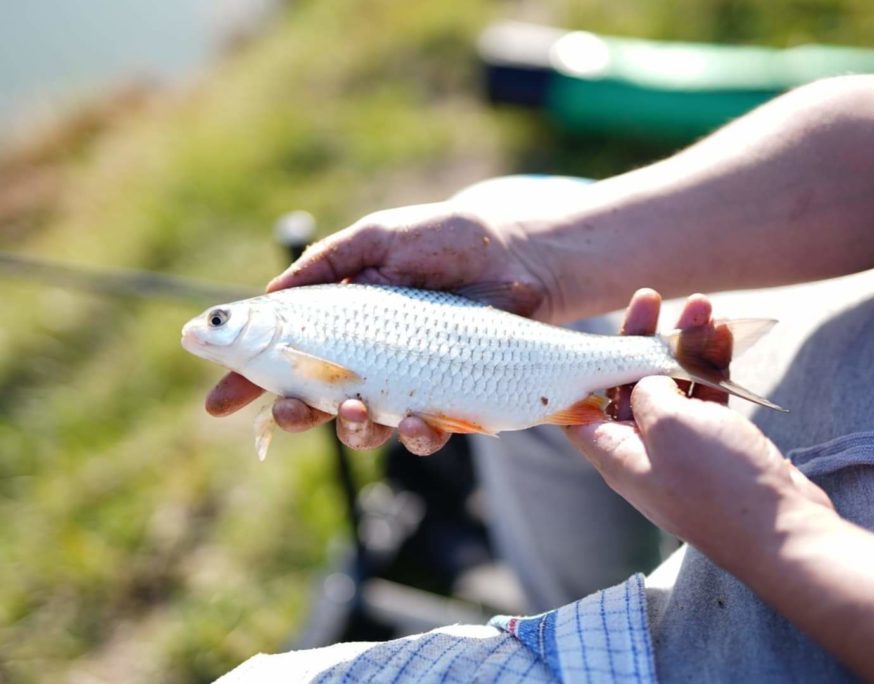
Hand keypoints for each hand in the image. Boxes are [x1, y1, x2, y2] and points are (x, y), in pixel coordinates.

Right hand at [205, 201, 553, 454]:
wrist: (514, 253)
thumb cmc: (442, 239)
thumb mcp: (377, 238)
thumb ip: (327, 265)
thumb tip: (269, 296)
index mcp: (341, 325)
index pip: (284, 359)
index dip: (248, 383)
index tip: (216, 405)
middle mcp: (368, 361)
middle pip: (317, 404)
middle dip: (297, 415)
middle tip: (292, 411)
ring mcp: (407, 382)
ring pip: (367, 426)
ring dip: (354, 429)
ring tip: (359, 410)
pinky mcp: (450, 397)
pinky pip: (427, 429)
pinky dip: (419, 432)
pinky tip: (421, 419)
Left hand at [567, 291, 832, 569]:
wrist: (783, 531)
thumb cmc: (715, 482)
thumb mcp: (666, 423)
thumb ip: (646, 390)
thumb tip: (647, 378)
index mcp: (616, 454)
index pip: (581, 406)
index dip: (583, 368)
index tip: (595, 331)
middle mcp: (644, 453)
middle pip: (630, 387)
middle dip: (642, 341)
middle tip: (653, 299)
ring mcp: (684, 452)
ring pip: (675, 388)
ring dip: (685, 347)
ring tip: (703, 307)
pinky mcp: (720, 449)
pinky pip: (708, 400)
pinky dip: (713, 369)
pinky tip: (725, 336)